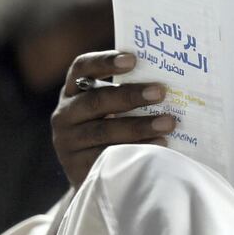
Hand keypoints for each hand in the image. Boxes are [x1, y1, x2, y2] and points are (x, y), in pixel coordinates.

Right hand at [50, 50, 174, 188]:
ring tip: (168, 122)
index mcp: (73, 90)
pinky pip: (109, 156)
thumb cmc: (110, 128)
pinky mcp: (77, 167)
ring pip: (104, 131)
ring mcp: (68, 142)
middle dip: (130, 95)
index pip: (83, 67)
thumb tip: (168, 80)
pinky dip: (137, 149)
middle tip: (160, 92)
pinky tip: (159, 144)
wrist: (93, 175)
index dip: (106, 61)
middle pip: (96, 101)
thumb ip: (126, 92)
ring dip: (140, 126)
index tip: (133, 59)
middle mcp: (65, 114)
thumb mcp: (110, 107)